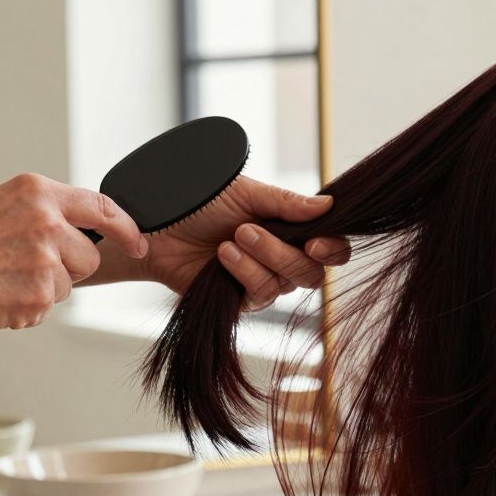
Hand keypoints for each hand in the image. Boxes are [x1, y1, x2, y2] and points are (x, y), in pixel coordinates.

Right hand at [0, 173, 147, 332]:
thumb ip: (43, 211)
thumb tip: (84, 227)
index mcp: (37, 193)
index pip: (102, 206)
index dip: (127, 228)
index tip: (139, 242)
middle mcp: (47, 222)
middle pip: (90, 256)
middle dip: (67, 267)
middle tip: (20, 266)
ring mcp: (45, 260)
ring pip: (70, 284)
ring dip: (44, 288)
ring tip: (2, 278)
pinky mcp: (39, 296)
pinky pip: (48, 307)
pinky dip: (26, 308)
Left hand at [136, 175, 351, 309]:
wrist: (161, 226)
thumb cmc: (202, 204)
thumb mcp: (247, 194)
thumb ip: (287, 203)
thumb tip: (328, 205)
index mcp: (293, 231)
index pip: (333, 248)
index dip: (333, 249)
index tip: (315, 242)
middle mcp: (285, 259)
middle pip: (312, 272)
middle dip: (283, 252)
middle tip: (248, 229)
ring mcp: (265, 281)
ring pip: (286, 285)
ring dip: (260, 259)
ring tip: (231, 238)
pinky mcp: (244, 301)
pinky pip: (261, 295)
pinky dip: (244, 272)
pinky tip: (223, 255)